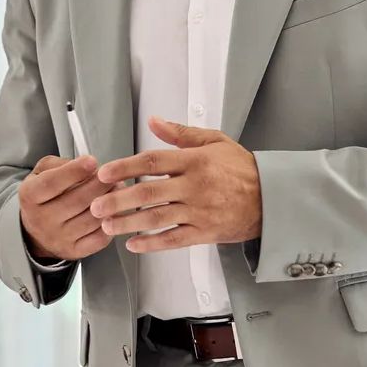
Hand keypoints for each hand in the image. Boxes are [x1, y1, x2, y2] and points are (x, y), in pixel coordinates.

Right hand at [18, 155, 114, 261]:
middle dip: (100, 185)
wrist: (36, 231)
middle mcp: (41, 220)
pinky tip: (114, 211)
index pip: (51, 183)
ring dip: (110, 203)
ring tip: (118, 189)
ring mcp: (58, 239)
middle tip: (113, 175)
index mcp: (29, 195)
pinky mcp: (73, 251)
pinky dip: (111, 223)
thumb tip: (88, 166)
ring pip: (91, 219)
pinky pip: (99, 238)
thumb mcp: (42, 172)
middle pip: (77, 200)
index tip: (92, 161)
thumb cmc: (44, 195)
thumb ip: (61, 164)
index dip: (74, 171)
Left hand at [92, 117, 261, 252]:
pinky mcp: (204, 232)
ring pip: (157, 218)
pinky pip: (174, 239)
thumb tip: (153, 121)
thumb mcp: (214, 141)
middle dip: (118, 200)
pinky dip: (152, 244)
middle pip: (148, 193)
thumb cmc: (242, 169)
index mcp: (195, 161)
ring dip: (128, 223)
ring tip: (107, 225)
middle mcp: (194, 186)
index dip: (125, 167)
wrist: (270, 197)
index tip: (105, 173)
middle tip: (96, 205)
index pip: (152, 161)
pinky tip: (134, 244)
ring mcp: (199, 211)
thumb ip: (180, 133)